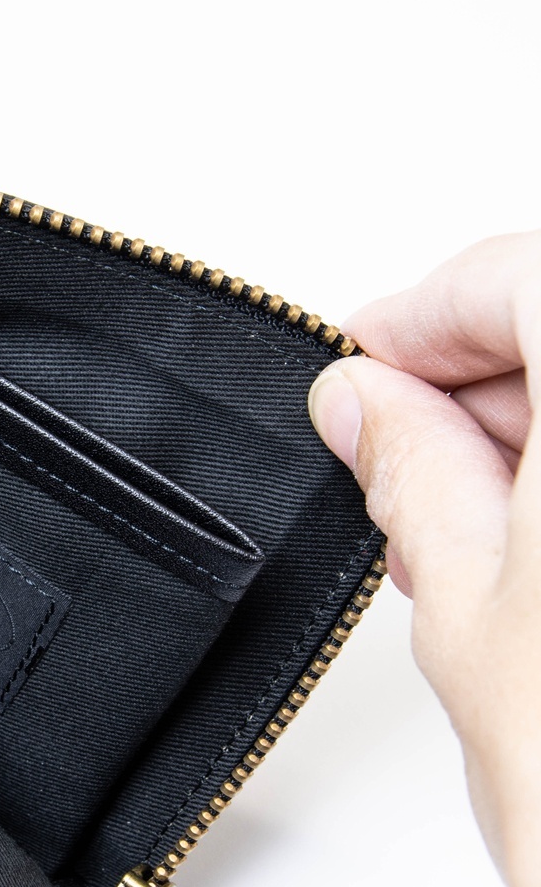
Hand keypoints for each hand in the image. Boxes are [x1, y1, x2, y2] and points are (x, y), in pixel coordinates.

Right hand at [308, 230, 540, 886]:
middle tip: (389, 442)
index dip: (425, 310)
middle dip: (476, 374)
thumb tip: (364, 400)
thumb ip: (409, 470)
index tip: (362, 356)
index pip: (525, 278)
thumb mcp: (467, 608)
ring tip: (454, 515)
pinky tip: (532, 536)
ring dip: (535, 427)